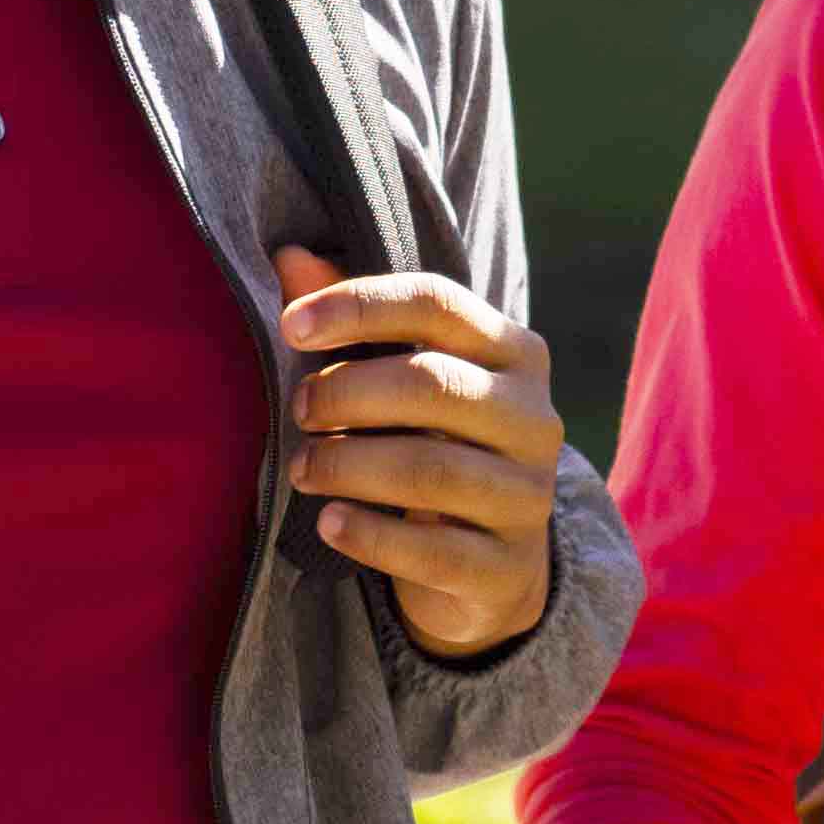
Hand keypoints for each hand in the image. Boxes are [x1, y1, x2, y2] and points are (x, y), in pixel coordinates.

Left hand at [270, 246, 565, 660]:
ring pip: (429, 470)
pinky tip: (330, 523)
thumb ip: (355, 320)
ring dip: (347, 464)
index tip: (291, 326)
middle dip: (346, 392)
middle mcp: (534, 419)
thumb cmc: (434, 447)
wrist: (491, 567)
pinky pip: (433, 549)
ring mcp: (528, 496)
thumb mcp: (403, 379)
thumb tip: (288, 256)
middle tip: (299, 410)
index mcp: (515, 354)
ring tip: (303, 469)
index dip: (360, 305)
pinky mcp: (508, 567)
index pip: (438, 302)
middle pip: (432, 384)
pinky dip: (369, 535)